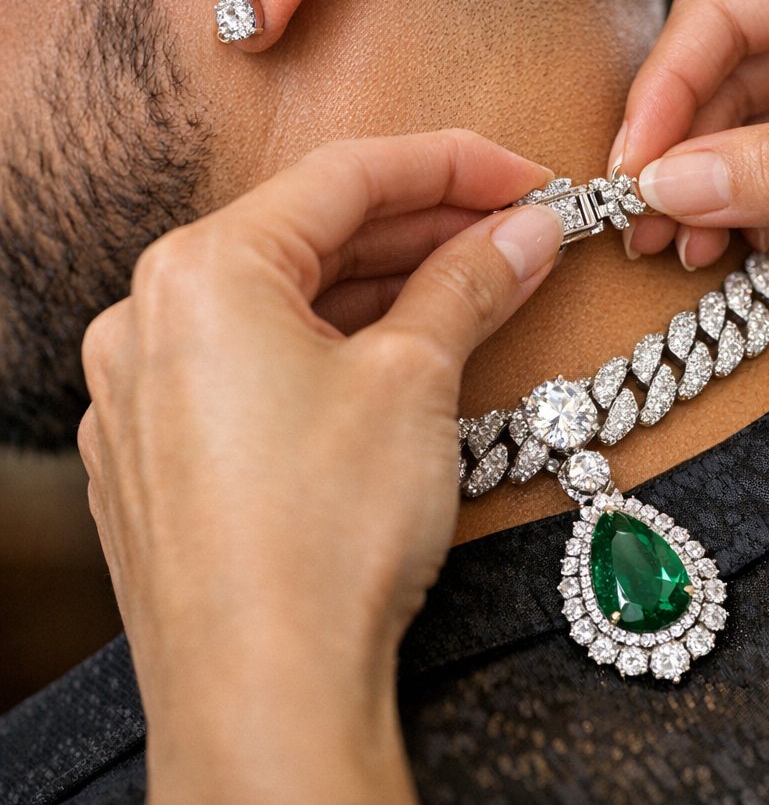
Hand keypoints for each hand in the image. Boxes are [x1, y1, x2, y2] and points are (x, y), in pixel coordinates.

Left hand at [77, 130, 561, 803]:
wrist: (266, 696)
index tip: (523, 177)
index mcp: (201, 271)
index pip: (346, 177)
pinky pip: (261, 362)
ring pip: (289, 302)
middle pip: (315, 236)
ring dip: (386, 286)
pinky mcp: (169, 450)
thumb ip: (469, 283)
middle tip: (513, 228)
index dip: (452, 166)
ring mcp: (150, 389)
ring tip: (476, 280)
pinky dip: (336, 344)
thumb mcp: (415, 378)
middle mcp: (153, 318)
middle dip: (425, 227)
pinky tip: (402, 348)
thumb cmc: (322, 534)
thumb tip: (523, 233)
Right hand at [612, 0, 768, 313]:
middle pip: (720, 76)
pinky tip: (728, 247)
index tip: (633, 167)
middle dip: (678, 152)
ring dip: (702, 191)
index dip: (666, 90)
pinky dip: (741, 213)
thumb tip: (671, 184)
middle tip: (642, 224)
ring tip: (681, 249)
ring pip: (736, 131)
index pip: (727, 14)